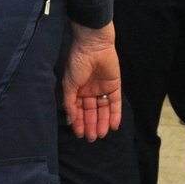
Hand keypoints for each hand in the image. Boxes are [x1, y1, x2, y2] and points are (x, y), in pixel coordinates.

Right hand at [62, 21, 121, 140]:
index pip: (78, 110)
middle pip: (91, 112)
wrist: (93, 45)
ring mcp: (102, 89)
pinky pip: (115, 104)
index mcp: (76, 90)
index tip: (79, 134)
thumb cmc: (77, 62)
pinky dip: (115, 115)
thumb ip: (69, 103)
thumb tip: (69, 120)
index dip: (78, 122)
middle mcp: (89, 91)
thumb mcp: (69, 84)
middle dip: (91, 125)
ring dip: (102, 122)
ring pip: (103, 110)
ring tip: (101, 135)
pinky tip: (114, 126)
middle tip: (91, 138)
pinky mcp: (114, 86)